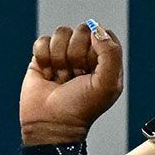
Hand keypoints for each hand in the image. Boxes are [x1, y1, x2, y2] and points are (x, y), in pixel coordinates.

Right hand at [19, 21, 123, 144]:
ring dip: (59, 58)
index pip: (104, 34)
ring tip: (61, 78)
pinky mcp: (43, 57)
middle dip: (76, 54)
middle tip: (75, 76)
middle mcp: (85, 56)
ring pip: (61, 33)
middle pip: (82, 30)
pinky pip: (43, 41)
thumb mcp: (107, 85)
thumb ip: (111, 54)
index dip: (97, 47)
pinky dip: (43, 58)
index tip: (92, 69)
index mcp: (105, 62)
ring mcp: (63, 55)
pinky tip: (48, 75)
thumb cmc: (81, 108)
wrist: (49, 124)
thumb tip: (96, 30)